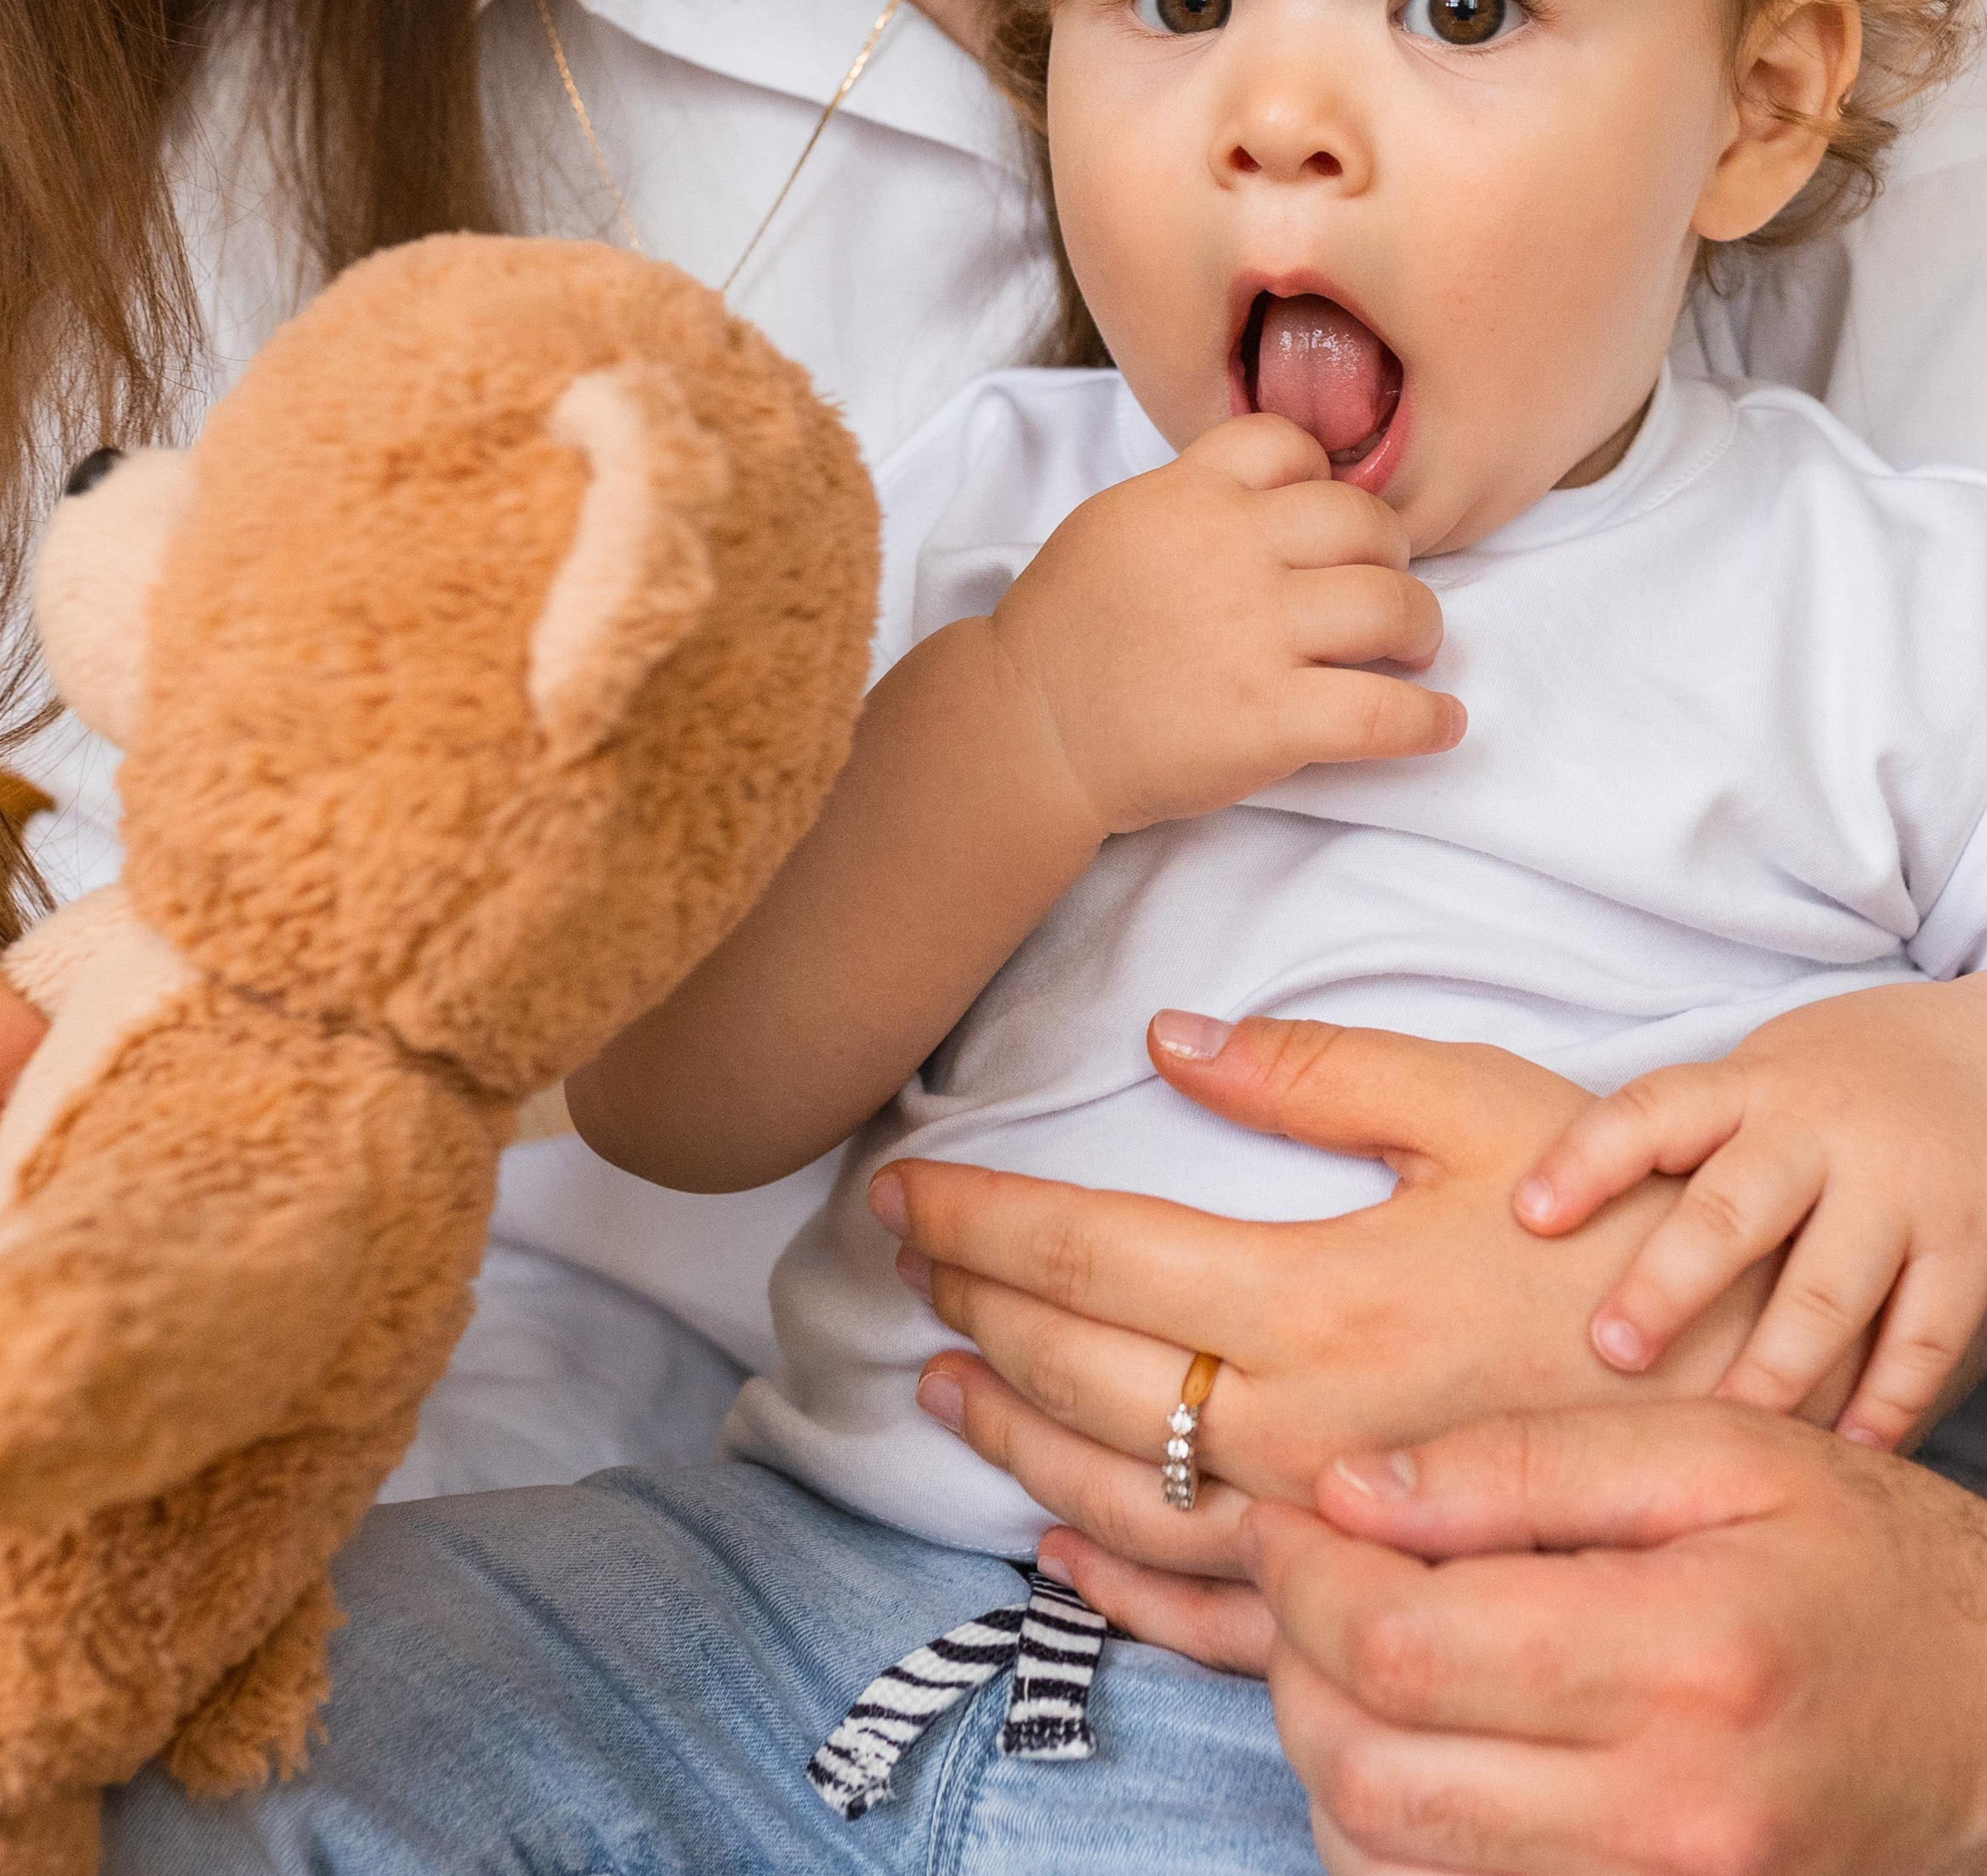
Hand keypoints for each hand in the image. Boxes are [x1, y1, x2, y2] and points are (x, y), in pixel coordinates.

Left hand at [875, 1014, 1777, 1572]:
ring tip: (942, 1384)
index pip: (1081, 1256)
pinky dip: (1105, 1576)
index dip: (973, 1220)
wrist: (1749, 1386)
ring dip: (1006, 1432)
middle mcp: (1296, 1428)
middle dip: (969, 1308)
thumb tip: (1166, 1039)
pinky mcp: (1363, 1587)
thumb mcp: (1476, 1106)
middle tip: (906, 1260)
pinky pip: (1200, 1611)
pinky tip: (1050, 1539)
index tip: (901, 1189)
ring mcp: (1323, 1526)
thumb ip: (1309, 1070)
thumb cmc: (1611, 1232)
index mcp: (1311, 1295)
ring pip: (1112, 1491)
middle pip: (1075, 1370)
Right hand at [989, 414, 1461, 841]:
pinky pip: (1386, 712)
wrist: (1026, 731)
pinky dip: (1428, 720)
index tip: (1326, 527)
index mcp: (1188, 495)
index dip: (1325, 480)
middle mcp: (1229, 550)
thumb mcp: (1115, 524)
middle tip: (1383, 594)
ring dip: (1421, 627)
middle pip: (1364, 522)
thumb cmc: (1067, 634)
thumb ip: (1192, 498)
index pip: (1291, 444)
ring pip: (1394, 605)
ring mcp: (1254, 635)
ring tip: (1411, 651)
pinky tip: (1439, 723)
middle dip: (1392, 556)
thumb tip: (1281, 496)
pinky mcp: (1270, 719)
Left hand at [1049, 1404, 1986, 1875]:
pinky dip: (1396, 1824)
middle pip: (1368, 1773)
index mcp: (1679, 1661)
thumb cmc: (1864, 1560)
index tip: (1287, 1514)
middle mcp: (1665, 1814)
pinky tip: (1418, 1731)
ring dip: (1330, 1749)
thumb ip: (1522, 1462)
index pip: (1397, 1646)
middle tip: (1304, 1576)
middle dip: (1294, 1664)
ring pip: (1388, 1857)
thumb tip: (1350, 1488)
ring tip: (1359, 1646)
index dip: (1302, 1575)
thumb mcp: (1714, 1454)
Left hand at [1514, 974, 1986, 1450]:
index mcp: (1749, 1087)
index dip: (1586, 1160)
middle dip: (1669, 1283)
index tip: (1526, 1215)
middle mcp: (1821, 1135)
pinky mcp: (1967, 1252)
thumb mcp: (1746, 1080)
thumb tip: (1529, 1216)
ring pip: (1827, 1291)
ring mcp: (1899, 1194)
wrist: (1982, 1058)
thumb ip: (1670, 1143)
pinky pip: (1920, 1339)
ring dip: (1767, 1368)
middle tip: (1612, 1350)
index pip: (1653, 1112)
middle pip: (1734, 1209)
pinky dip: (1881, 1403)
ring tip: (1713, 1427)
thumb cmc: (1824, 1085)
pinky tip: (1836, 1449)